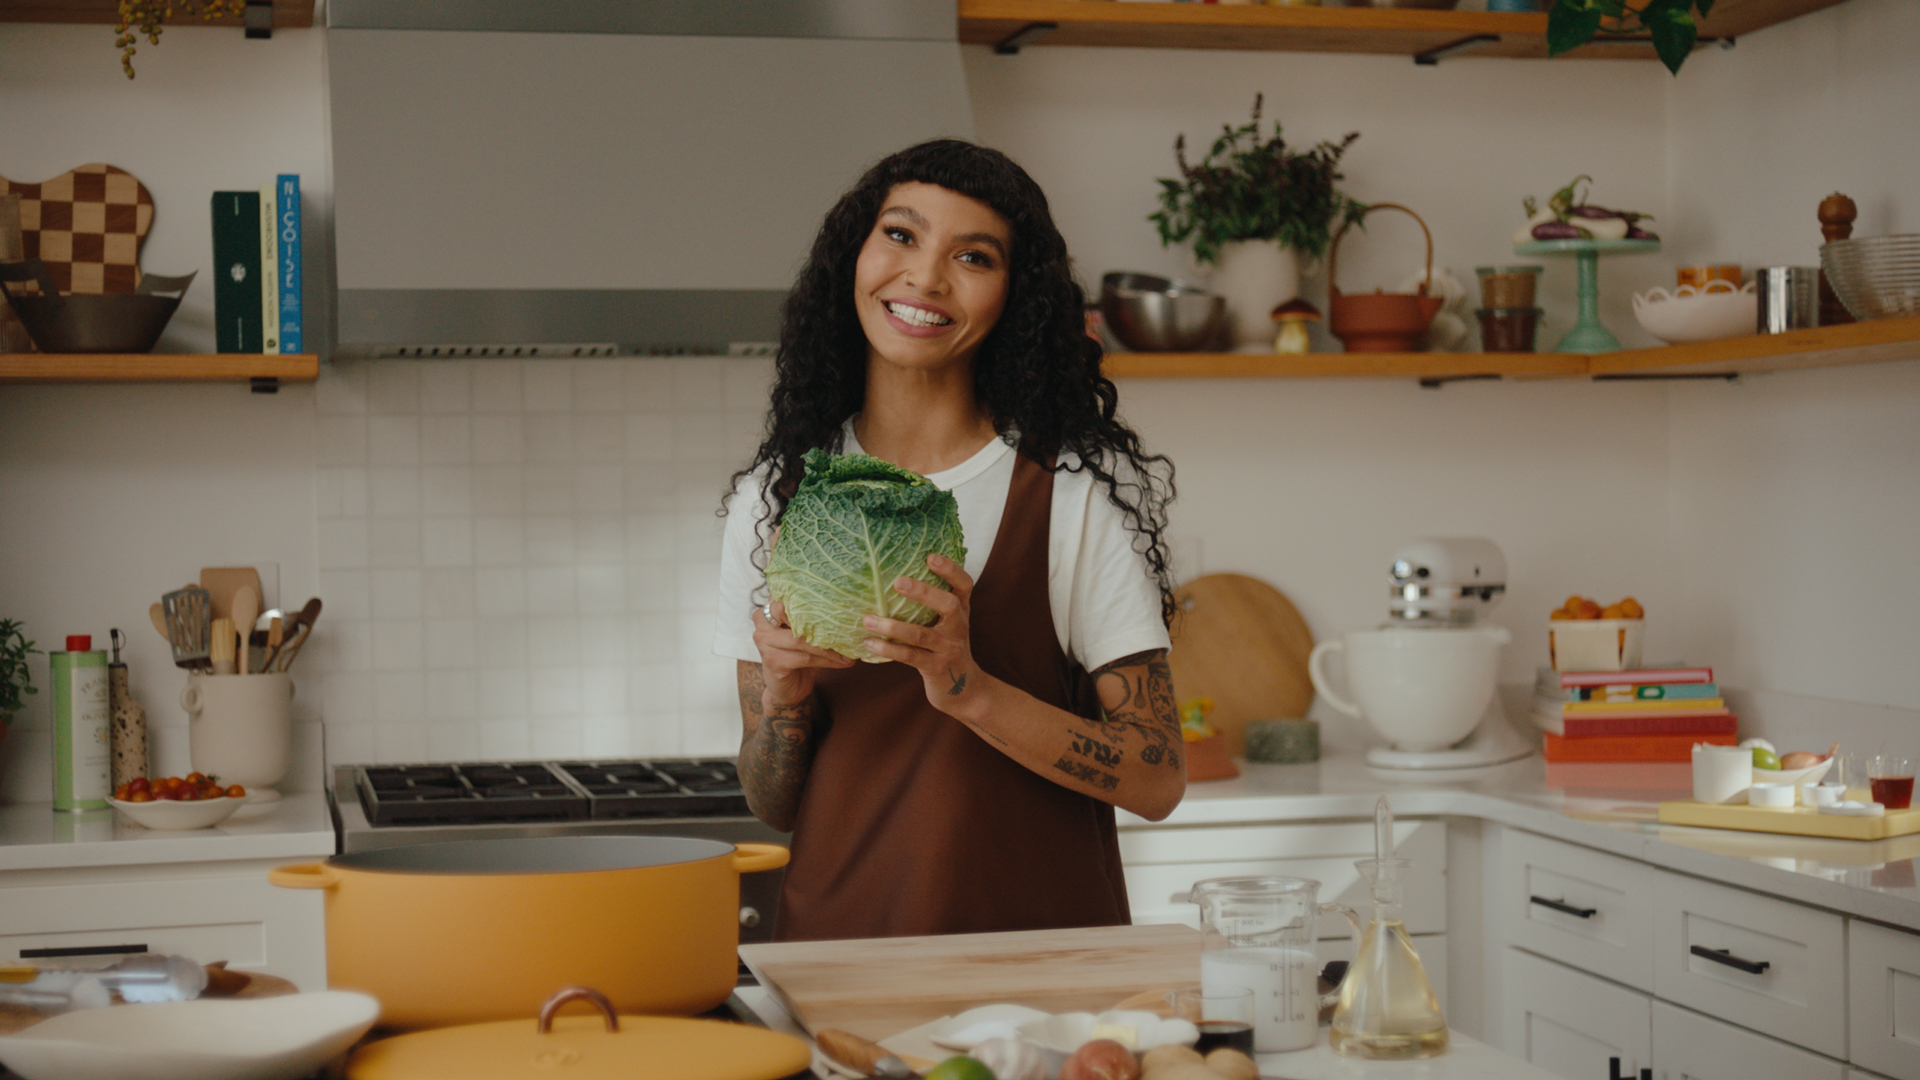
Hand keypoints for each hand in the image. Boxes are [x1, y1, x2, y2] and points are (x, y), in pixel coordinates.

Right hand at [753, 598, 854, 706]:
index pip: (789, 593)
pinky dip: (827, 660)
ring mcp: (764, 642)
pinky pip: (805, 657)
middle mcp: (762, 622)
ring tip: (848, 652)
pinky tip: (841, 662)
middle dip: (817, 620)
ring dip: (829, 647)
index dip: (811, 597)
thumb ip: (815, 618)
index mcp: (770, 608)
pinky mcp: (772, 661)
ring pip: (801, 639)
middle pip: (788, 610)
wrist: (788, 688)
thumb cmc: (799, 655)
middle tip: (843, 627)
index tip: (838, 603)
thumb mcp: (806, 632)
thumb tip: (847, 609)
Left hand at [860, 553, 986, 715]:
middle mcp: (959, 627)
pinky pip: (910, 656)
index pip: (964, 584)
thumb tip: (893, 574)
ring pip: (922, 634)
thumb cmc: (946, 647)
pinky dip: (888, 649)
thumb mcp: (948, 624)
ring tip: (868, 620)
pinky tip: (869, 643)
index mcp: (961, 611)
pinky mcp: (936, 668)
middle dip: (924, 592)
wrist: (963, 689)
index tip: (930, 556)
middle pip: (948, 604)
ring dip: (892, 626)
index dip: (951, 569)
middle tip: (897, 581)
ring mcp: (949, 648)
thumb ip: (932, 603)